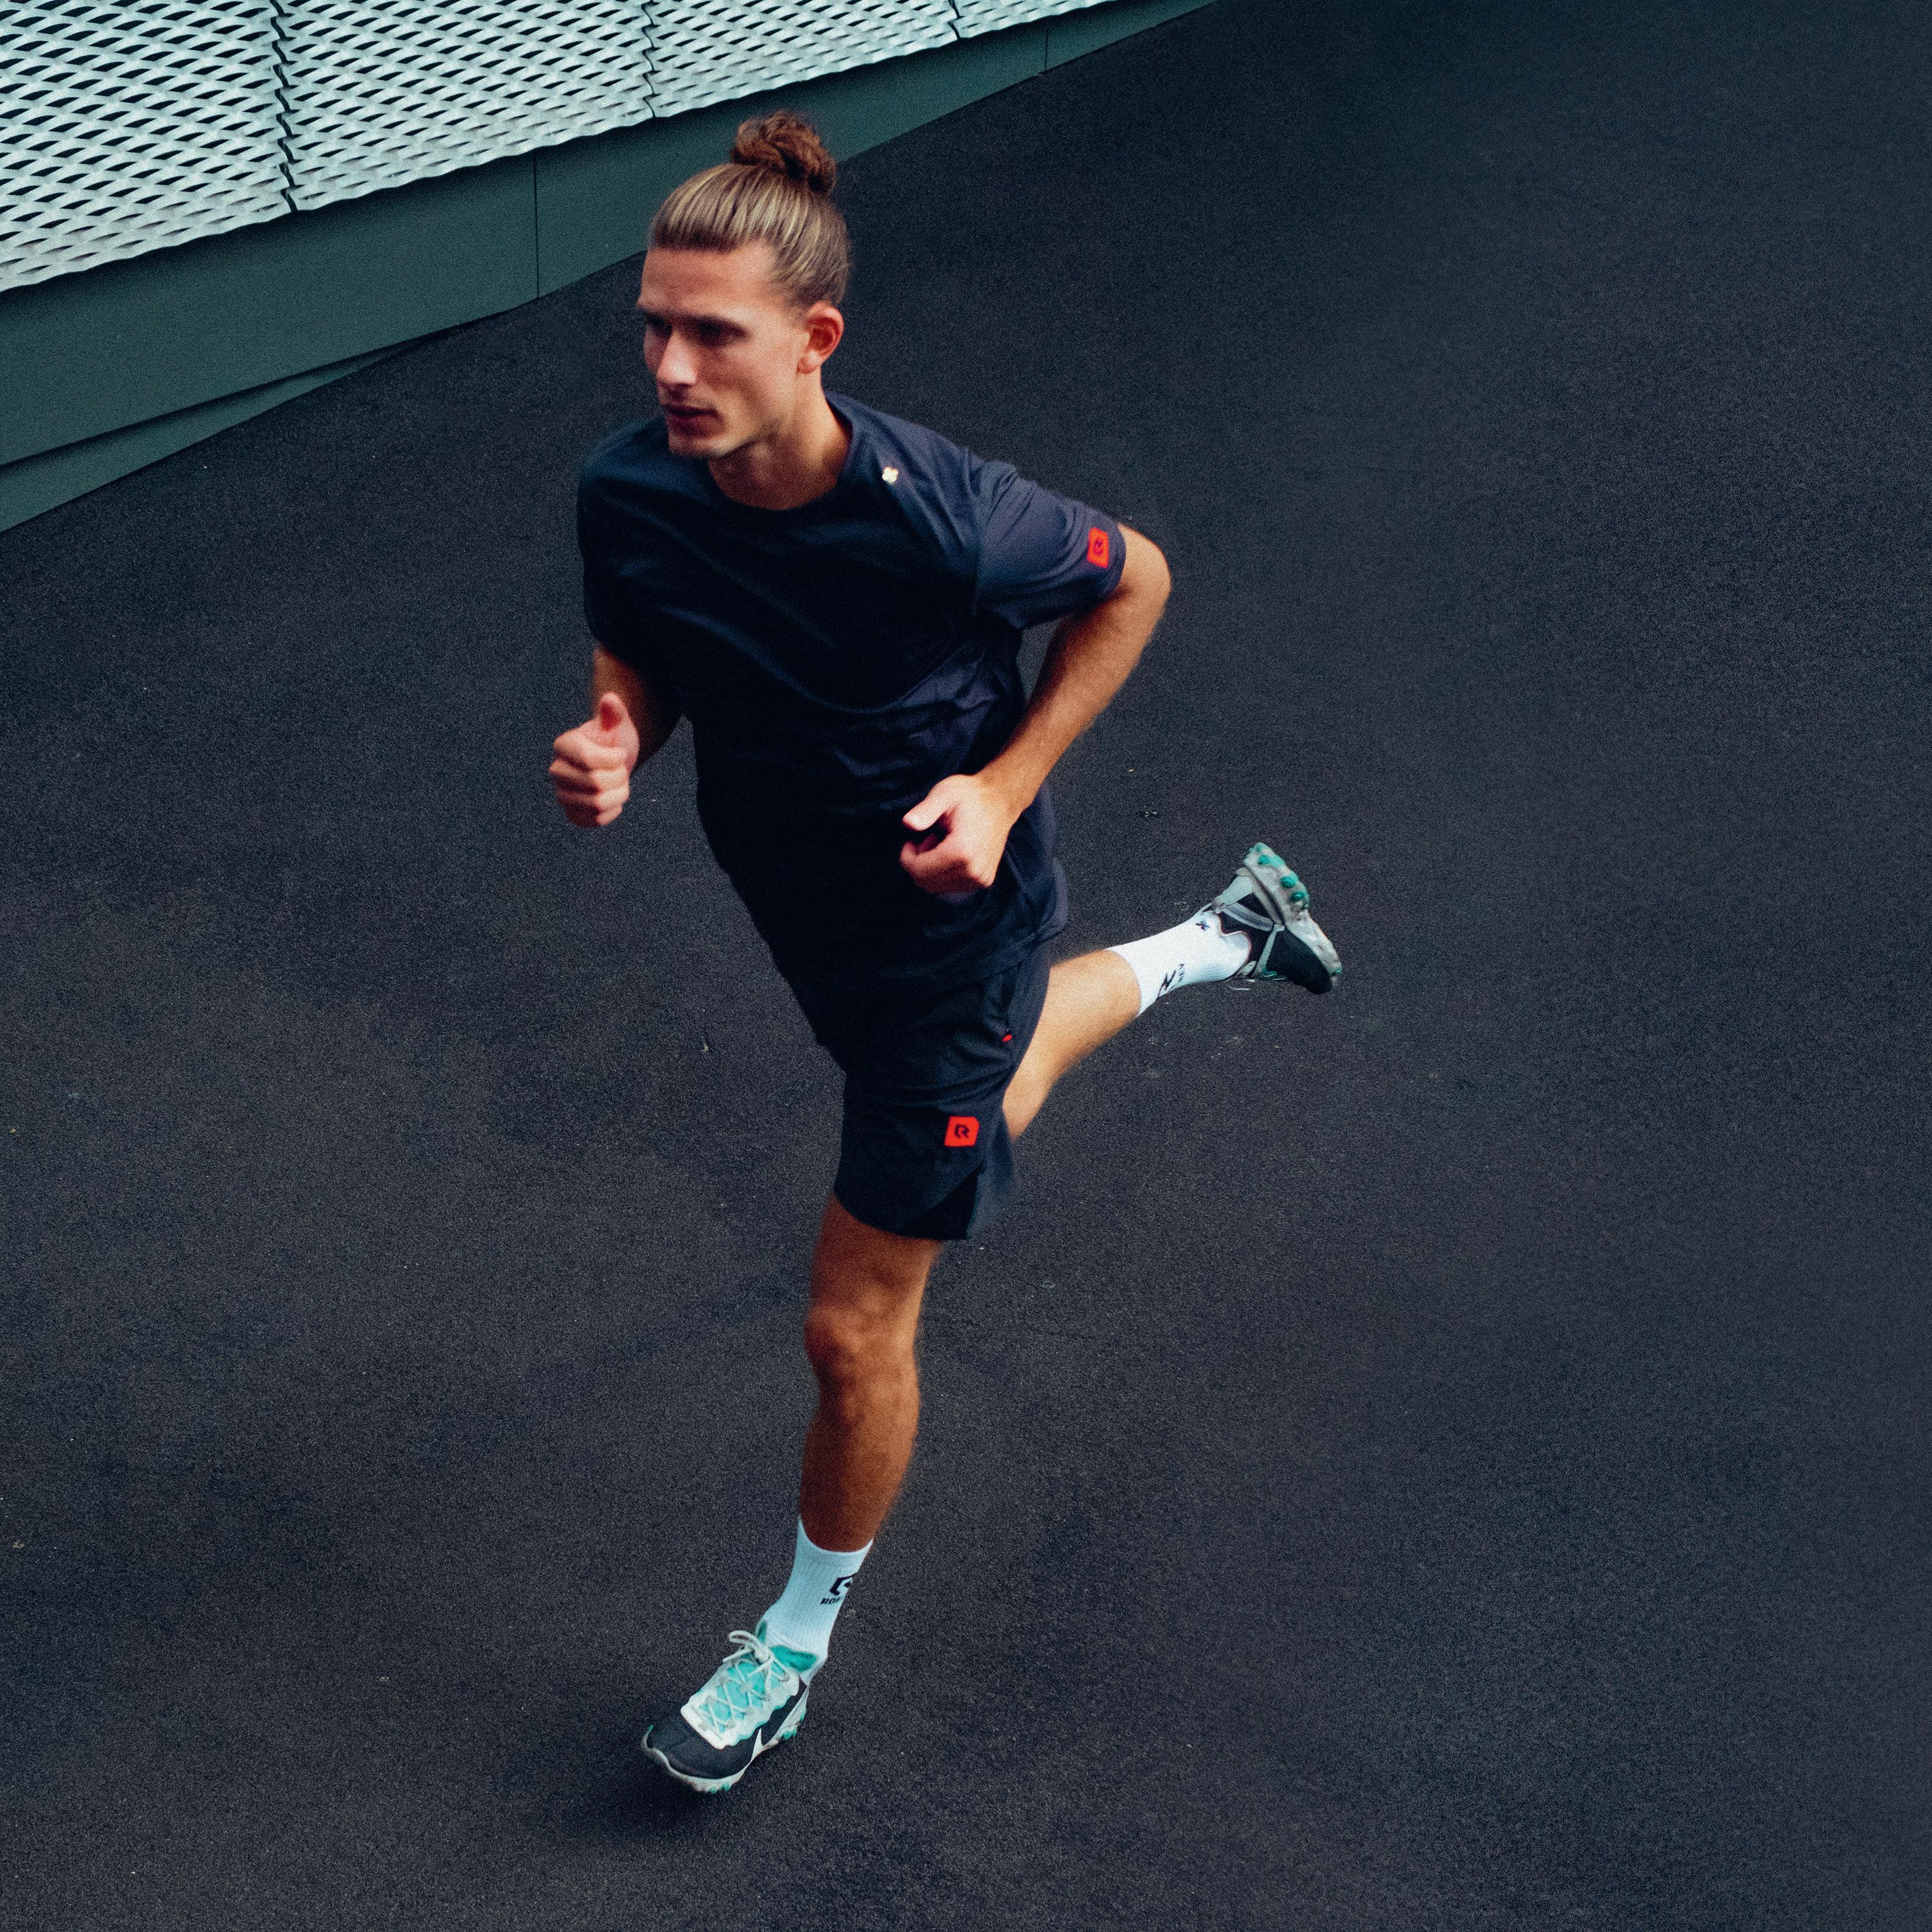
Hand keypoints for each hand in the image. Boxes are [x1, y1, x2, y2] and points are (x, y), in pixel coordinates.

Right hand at [549, 691, 639, 827]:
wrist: (614, 764)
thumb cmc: (614, 740)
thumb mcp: (618, 725)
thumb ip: (614, 713)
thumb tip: (610, 698)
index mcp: (564, 745)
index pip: (588, 759)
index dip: (614, 759)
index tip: (620, 754)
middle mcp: (557, 770)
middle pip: (594, 783)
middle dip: (619, 777)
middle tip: (622, 770)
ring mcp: (562, 794)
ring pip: (596, 804)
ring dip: (618, 795)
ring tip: (620, 784)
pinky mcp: (572, 814)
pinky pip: (593, 821)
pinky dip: (611, 812)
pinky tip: (614, 800)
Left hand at [899, 771, 1019, 896]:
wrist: (1001, 801)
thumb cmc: (971, 795)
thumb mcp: (945, 794)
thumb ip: (925, 810)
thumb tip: (907, 823)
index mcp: (961, 851)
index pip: (919, 871)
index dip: (907, 857)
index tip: (911, 840)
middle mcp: (973, 871)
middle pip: (926, 882)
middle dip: (919, 863)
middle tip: (929, 839)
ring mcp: (980, 879)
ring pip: (937, 887)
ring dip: (931, 869)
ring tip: (941, 844)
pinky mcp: (984, 881)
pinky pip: (951, 887)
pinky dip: (944, 873)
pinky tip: (951, 853)